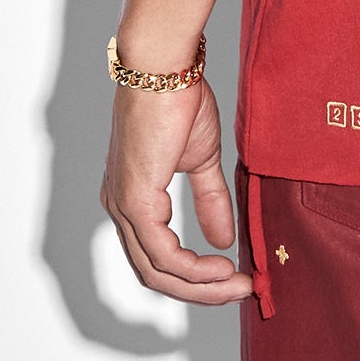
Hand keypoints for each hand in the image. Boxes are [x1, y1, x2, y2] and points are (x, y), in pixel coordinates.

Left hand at [100, 76, 252, 304]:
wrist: (166, 68)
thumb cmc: (178, 99)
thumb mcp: (200, 158)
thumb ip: (209, 199)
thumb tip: (223, 239)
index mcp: (132, 197)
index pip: (157, 255)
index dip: (193, 274)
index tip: (232, 276)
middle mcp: (120, 207)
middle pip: (155, 273)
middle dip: (200, 290)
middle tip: (240, 291)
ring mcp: (124, 206)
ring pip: (158, 271)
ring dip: (201, 286)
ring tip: (238, 284)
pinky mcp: (135, 201)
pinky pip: (163, 254)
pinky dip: (193, 269)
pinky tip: (221, 266)